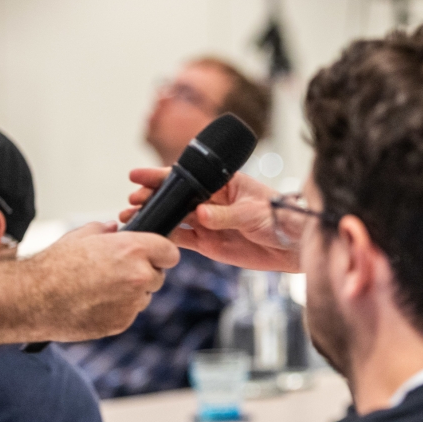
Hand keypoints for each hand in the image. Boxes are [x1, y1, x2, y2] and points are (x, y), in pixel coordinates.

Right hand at [0, 222, 179, 344]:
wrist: (29, 300)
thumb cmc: (52, 267)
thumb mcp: (79, 237)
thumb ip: (104, 231)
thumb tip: (115, 227)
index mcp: (133, 249)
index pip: (170, 252)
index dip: (161, 254)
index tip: (153, 256)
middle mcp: (139, 275)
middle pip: (158, 276)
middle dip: (144, 274)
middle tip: (117, 273)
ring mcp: (132, 302)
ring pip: (144, 296)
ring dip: (131, 294)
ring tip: (99, 289)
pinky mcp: (122, 322)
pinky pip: (129, 313)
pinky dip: (117, 310)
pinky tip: (94, 303)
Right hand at [123, 168, 300, 272]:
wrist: (291, 245)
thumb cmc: (278, 218)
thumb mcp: (252, 213)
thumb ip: (224, 215)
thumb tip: (199, 214)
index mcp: (222, 184)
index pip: (187, 177)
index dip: (161, 175)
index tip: (137, 176)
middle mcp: (211, 201)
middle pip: (175, 197)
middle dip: (152, 196)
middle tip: (133, 200)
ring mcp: (207, 222)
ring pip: (174, 217)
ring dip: (155, 216)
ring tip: (131, 218)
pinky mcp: (208, 243)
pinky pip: (182, 239)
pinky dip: (165, 237)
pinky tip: (150, 235)